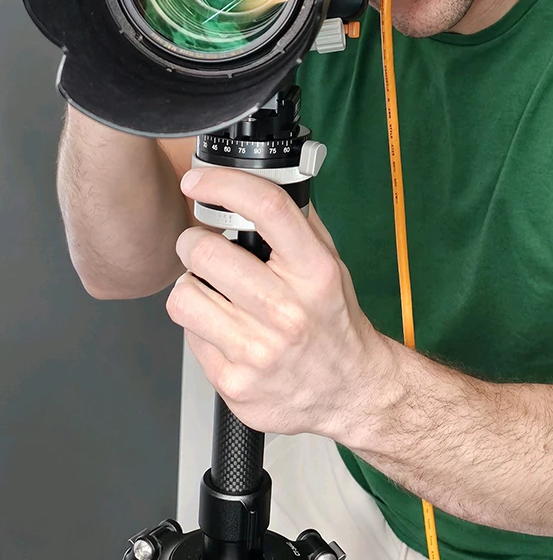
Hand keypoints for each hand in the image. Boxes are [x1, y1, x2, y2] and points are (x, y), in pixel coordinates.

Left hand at [166, 167, 390, 439]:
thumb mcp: (329, 264)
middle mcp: (288, 311)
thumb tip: (257, 181)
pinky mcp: (235, 383)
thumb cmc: (334, 321)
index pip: (266, 208)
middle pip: (207, 253)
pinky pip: (189, 337)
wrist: (350, 389)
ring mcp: (259, 351)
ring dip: (190, 286)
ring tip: (209, 289)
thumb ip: (297, 224)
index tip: (198, 180)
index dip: (223, 185)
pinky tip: (223, 328)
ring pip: (185, 296)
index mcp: (314, 272)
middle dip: (193, 242)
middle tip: (201, 246)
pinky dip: (199, 327)